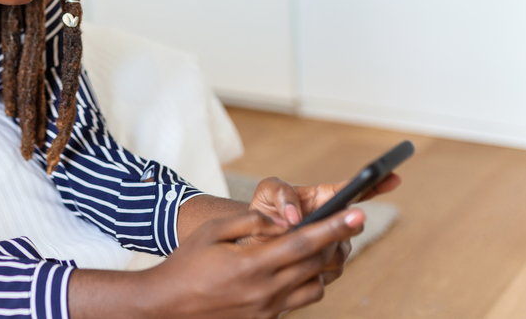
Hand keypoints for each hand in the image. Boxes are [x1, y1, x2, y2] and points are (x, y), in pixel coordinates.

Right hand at [138, 208, 365, 317]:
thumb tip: (282, 220)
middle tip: (347, 226)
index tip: (357, 215)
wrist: (168, 304)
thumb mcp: (212, 231)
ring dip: (321, 267)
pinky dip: (304, 284)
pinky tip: (293, 270)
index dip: (333, 228)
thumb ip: (249, 221)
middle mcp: (265, 290)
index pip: (304, 243)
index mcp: (252, 264)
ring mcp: (267, 309)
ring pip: (315, 288)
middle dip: (337, 244)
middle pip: (317, 265)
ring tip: (315, 249)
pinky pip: (298, 301)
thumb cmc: (187, 262)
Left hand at [246, 173, 400, 284]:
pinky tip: (297, 264)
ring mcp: (334, 246)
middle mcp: (335, 221)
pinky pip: (329, 272)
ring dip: (322, 249)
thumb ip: (282, 195)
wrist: (252, 241)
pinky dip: (314, 268)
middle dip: (340, 227)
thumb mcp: (268, 192)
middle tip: (322, 226)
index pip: (356, 189)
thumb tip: (295, 217)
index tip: (392, 176)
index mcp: (325, 197)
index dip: (376, 183)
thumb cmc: (264, 210)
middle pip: (353, 225)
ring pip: (341, 252)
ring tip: (295, 245)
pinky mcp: (326, 269)